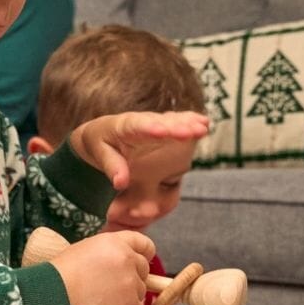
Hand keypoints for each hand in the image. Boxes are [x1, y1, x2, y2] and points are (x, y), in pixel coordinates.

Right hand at [49, 229, 154, 304]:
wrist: (53, 298)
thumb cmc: (61, 274)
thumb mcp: (86, 250)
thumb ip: (110, 253)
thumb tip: (128, 264)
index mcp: (116, 243)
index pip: (144, 244)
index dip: (145, 253)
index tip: (144, 259)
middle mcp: (128, 260)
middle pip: (144, 268)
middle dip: (131, 276)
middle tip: (107, 286)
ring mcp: (132, 284)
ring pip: (139, 290)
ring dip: (125, 296)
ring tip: (98, 299)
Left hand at [72, 111, 209, 189]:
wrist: (104, 134)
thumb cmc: (101, 144)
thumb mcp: (99, 153)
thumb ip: (112, 166)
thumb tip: (120, 183)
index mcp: (124, 126)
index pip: (137, 127)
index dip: (149, 128)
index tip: (161, 132)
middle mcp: (144, 122)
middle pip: (161, 123)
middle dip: (176, 127)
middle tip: (193, 131)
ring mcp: (157, 124)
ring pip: (173, 122)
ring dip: (188, 124)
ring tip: (202, 127)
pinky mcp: (167, 129)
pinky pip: (180, 123)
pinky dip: (192, 121)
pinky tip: (205, 123)